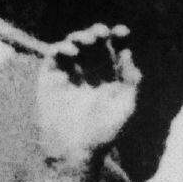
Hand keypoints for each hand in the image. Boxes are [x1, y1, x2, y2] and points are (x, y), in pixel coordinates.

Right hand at [35, 26, 138, 162]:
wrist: (76, 149)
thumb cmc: (105, 131)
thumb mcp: (127, 104)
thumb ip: (131, 78)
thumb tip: (128, 51)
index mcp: (111, 76)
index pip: (116, 50)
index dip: (119, 38)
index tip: (123, 32)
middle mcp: (91, 72)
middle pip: (94, 43)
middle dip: (98, 33)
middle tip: (101, 33)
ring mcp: (70, 72)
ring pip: (74, 45)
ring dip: (80, 37)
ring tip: (88, 41)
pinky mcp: (50, 77)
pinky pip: (54, 55)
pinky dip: (62, 48)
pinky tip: (73, 53)